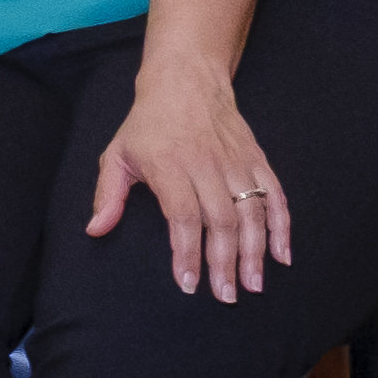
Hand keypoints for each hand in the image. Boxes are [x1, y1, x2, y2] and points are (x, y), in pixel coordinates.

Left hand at [92, 70, 291, 301]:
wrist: (186, 81)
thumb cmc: (148, 124)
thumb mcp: (117, 153)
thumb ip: (108, 194)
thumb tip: (95, 229)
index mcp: (170, 166)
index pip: (182, 217)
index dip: (187, 253)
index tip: (189, 284)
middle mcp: (207, 165)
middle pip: (221, 220)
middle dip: (224, 263)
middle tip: (225, 296)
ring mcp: (236, 162)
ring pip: (251, 212)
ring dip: (255, 252)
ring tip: (252, 284)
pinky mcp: (257, 159)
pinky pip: (275, 196)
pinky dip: (281, 226)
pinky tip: (282, 255)